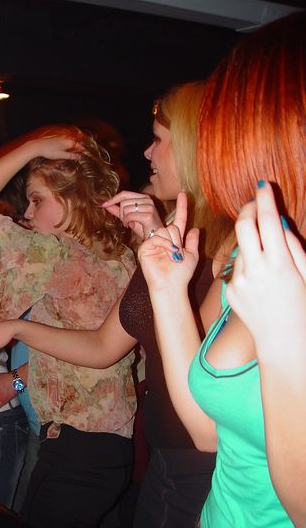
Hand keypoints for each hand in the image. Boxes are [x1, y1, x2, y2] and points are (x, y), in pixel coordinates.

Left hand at [26, 135, 82, 160]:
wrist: (38, 146)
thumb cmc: (49, 151)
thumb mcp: (61, 155)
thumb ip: (71, 155)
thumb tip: (78, 156)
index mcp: (68, 142)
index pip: (78, 145)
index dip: (82, 149)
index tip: (84, 153)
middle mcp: (65, 139)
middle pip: (74, 143)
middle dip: (78, 148)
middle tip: (81, 153)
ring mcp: (60, 138)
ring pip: (69, 142)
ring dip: (72, 146)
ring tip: (74, 152)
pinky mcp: (56, 139)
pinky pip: (64, 142)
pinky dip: (67, 145)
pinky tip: (65, 149)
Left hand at [102, 190, 162, 239]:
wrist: (155, 238)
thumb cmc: (143, 228)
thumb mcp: (128, 217)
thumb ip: (118, 211)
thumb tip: (106, 205)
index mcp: (144, 198)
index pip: (125, 194)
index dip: (113, 199)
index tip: (104, 205)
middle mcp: (147, 200)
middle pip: (124, 202)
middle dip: (121, 213)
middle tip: (126, 221)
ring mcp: (149, 207)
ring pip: (126, 209)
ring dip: (124, 219)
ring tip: (129, 223)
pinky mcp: (148, 215)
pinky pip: (129, 215)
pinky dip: (127, 221)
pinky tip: (130, 225)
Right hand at [137, 192, 198, 292]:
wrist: (171, 286)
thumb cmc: (181, 274)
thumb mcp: (192, 255)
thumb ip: (193, 241)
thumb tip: (195, 228)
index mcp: (174, 240)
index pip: (179, 220)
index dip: (182, 207)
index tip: (183, 194)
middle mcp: (163, 239)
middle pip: (172, 227)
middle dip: (177, 240)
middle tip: (177, 254)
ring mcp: (152, 243)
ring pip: (165, 231)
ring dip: (172, 244)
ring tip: (172, 256)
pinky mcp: (145, 248)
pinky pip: (157, 238)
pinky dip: (165, 245)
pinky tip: (167, 254)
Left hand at [226, 181, 305, 359]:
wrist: (284, 342)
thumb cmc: (303, 306)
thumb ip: (293, 246)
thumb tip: (279, 222)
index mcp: (279, 264)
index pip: (268, 221)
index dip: (264, 199)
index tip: (263, 185)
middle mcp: (255, 270)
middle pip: (242, 226)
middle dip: (247, 210)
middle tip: (253, 203)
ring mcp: (239, 281)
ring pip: (240, 246)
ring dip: (250, 240)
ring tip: (265, 250)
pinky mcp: (230, 290)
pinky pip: (237, 267)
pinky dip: (247, 263)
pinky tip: (260, 277)